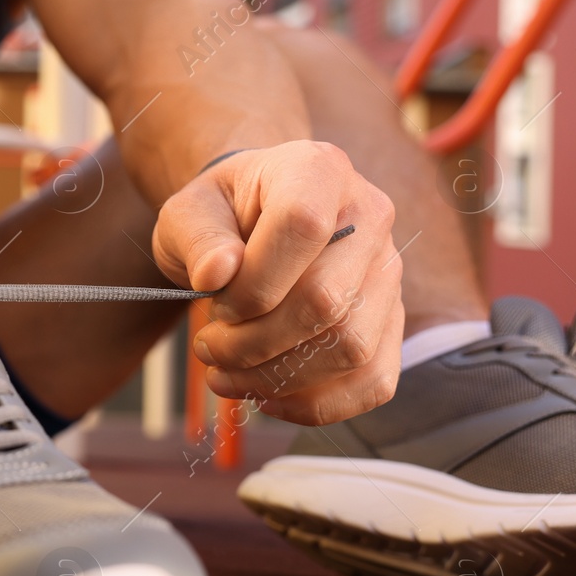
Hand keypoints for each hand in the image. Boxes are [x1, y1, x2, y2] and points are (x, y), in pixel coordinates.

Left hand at [152, 141, 403, 424]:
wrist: (248, 222)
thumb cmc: (219, 216)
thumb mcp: (186, 213)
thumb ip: (197, 239)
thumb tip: (216, 275)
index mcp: (319, 171)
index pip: (302, 227)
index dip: (252, 282)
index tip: (214, 300)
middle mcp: (370, 216)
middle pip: (328, 302)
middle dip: (253, 343)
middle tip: (209, 347)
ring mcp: (387, 271)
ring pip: (351, 349)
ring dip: (277, 377)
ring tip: (225, 371)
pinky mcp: (390, 322)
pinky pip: (373, 382)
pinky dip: (316, 404)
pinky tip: (266, 395)